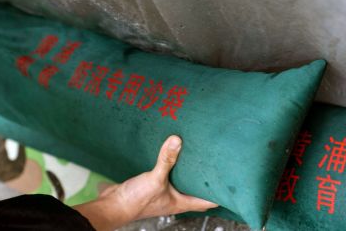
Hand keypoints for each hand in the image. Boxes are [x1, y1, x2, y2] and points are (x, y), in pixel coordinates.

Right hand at [75, 135, 217, 229]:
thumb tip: (177, 140)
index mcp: (181, 202)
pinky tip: (172, 154)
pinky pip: (167, 173)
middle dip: (206, 178)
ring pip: (182, 180)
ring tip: (197, 154)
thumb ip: (166, 160)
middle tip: (217, 161)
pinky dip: (172, 165)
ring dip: (189, 170)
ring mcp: (164, 191)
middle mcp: (175, 198)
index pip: (208, 200)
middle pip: (197, 189)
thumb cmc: (136, 201)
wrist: (113, 205)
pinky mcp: (152, 184)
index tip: (232, 181)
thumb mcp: (155, 178)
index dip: (221, 194)